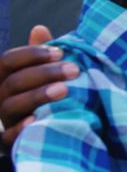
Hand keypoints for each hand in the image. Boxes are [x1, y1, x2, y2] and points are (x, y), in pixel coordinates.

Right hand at [0, 26, 77, 149]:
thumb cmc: (47, 97)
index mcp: (5, 79)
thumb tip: (40, 28)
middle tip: (73, 70)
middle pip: (14, 82)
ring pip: (12, 106)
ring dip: (38, 96)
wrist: (50, 132)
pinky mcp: (9, 143)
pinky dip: (21, 128)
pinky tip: (37, 120)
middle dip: (44, 73)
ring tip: (65, 89)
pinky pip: (8, 137)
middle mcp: (0, 98)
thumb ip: (43, 55)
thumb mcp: (45, 75)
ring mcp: (3, 120)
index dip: (31, 54)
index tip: (59, 52)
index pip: (7, 61)